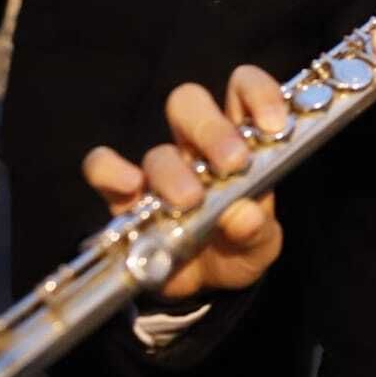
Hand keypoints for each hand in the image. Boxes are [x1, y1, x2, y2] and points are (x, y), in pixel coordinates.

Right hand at [81, 67, 285, 298]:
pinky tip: (129, 187)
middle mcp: (195, 145)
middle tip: (233, 163)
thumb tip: (244, 215)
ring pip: (157, 151)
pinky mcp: (124, 201)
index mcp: (238, 138)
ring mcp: (158, 171)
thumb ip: (258, 230)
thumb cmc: (239, 246)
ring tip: (190, 201)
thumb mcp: (261, 243)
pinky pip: (102, 169)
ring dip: (173, 173)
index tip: (274, 124)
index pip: (243, 89)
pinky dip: (109, 171)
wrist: (206, 287)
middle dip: (212, 129)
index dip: (259, 94)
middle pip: (189, 103)